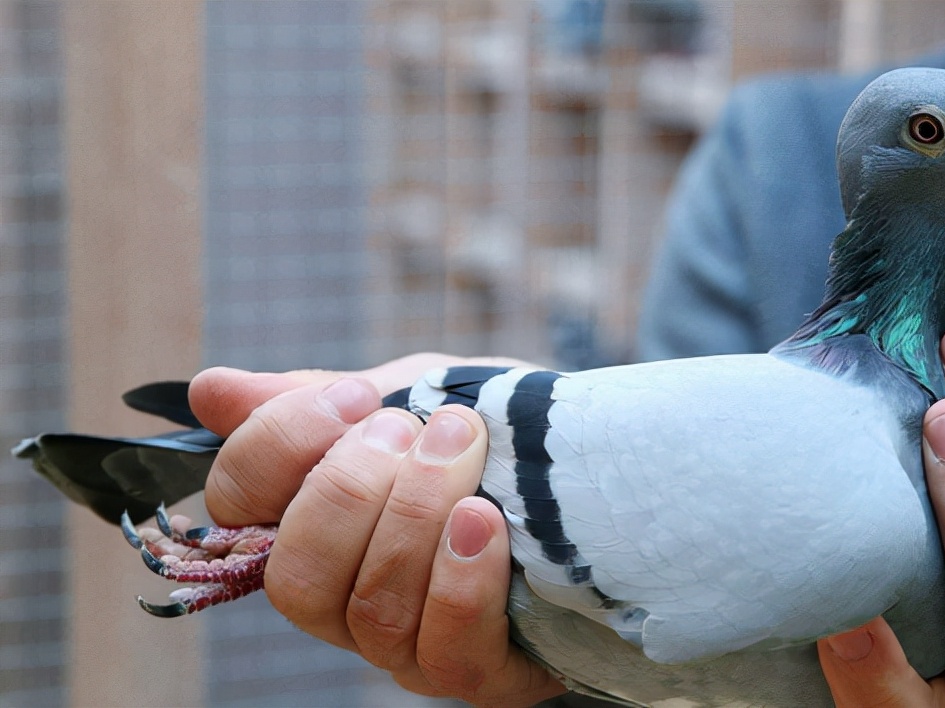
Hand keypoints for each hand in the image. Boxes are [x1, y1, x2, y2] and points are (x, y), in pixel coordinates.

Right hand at [189, 356, 563, 705]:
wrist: (592, 472)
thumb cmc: (487, 438)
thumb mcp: (411, 396)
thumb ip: (317, 399)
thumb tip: (212, 391)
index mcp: (311, 525)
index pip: (238, 505)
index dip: (281, 447)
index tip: (357, 397)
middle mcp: (346, 599)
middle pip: (299, 575)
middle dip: (352, 489)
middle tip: (414, 428)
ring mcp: (407, 646)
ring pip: (373, 609)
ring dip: (416, 518)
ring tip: (463, 450)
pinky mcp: (478, 674)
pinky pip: (447, 648)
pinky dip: (461, 581)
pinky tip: (486, 525)